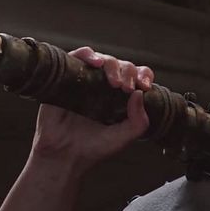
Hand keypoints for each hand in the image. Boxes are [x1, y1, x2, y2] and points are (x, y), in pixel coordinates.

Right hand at [29, 47, 153, 173]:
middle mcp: (104, 86)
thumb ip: (139, 121)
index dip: (143, 76)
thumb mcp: (124, 138)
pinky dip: (88, 54)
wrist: (64, 156)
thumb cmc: (94, 148)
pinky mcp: (67, 78)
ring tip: (114, 82)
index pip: (137, 76)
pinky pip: (78, 56)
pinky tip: (97, 63)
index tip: (145, 87)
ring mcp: (86, 80)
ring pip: (103, 59)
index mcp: (121, 97)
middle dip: (129, 73)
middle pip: (122, 65)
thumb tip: (139, 93)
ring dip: (112, 65)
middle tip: (126, 88)